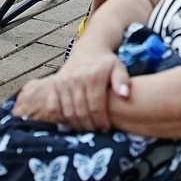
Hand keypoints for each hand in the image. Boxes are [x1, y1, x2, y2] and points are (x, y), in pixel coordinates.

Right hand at [12, 42, 132, 131]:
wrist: (88, 49)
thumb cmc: (106, 62)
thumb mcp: (119, 67)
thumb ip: (122, 81)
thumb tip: (125, 95)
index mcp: (94, 76)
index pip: (96, 106)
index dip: (101, 121)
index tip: (106, 128)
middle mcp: (77, 79)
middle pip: (81, 111)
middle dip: (89, 125)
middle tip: (96, 131)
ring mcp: (64, 82)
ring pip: (68, 112)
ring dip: (77, 124)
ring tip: (86, 128)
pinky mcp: (55, 84)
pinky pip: (54, 107)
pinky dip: (61, 118)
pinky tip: (72, 122)